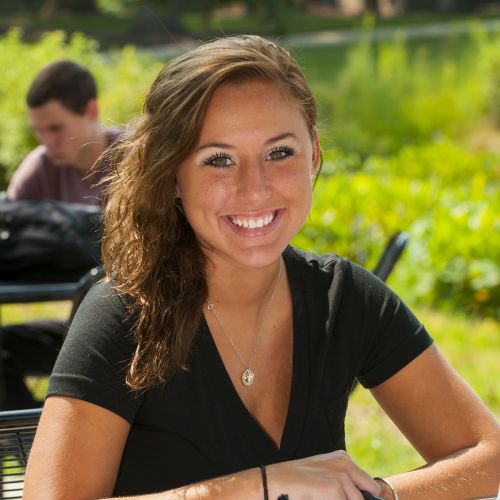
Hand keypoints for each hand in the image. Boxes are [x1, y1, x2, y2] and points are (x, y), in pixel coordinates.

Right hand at [266, 450, 382, 498]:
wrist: (275, 482)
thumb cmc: (296, 483)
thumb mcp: (323, 476)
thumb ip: (343, 484)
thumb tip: (362, 497)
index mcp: (343, 459)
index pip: (368, 484)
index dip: (364, 497)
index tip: (359, 498)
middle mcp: (346, 464)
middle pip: (370, 492)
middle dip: (361, 499)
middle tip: (333, 495)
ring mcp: (342, 475)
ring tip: (322, 497)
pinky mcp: (336, 488)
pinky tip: (320, 499)